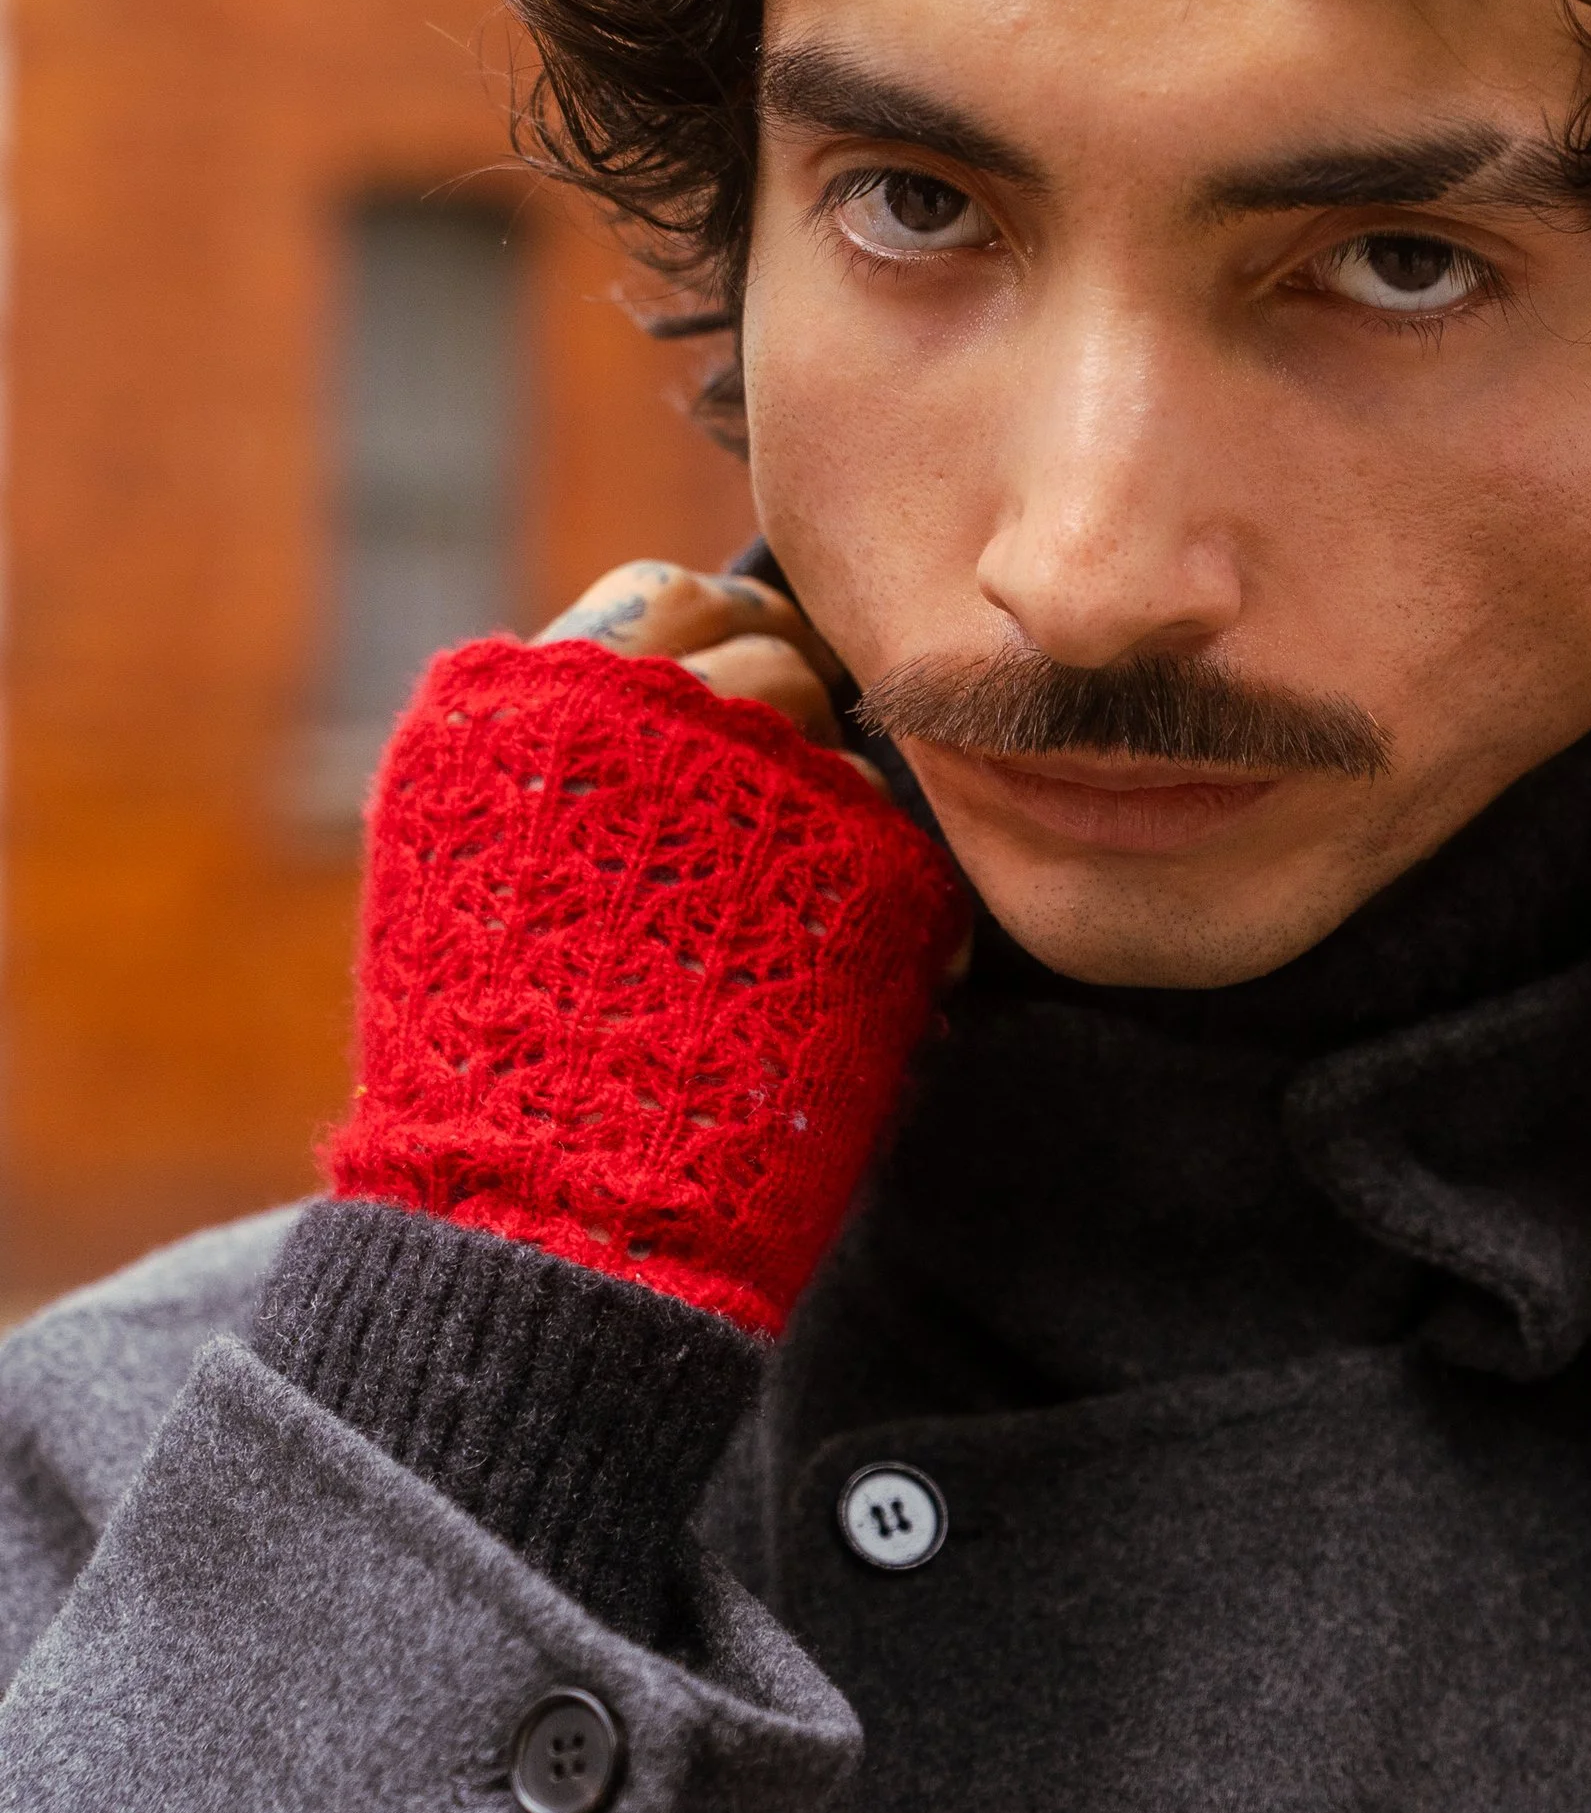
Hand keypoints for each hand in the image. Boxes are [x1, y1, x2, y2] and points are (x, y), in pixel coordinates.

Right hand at [326, 567, 967, 1338]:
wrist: (537, 1215)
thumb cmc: (490, 1064)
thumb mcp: (468, 868)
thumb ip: (558, 754)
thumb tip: (670, 681)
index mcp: (521, 702)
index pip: (663, 598)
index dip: (715, 640)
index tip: (739, 695)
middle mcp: (638, 714)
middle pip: (767, 652)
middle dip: (787, 721)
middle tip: (768, 826)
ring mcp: (755, 784)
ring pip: (845, 740)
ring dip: (833, 810)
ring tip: (781, 922)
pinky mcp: (855, 867)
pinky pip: (900, 837)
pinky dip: (889, 894)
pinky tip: (844, 970)